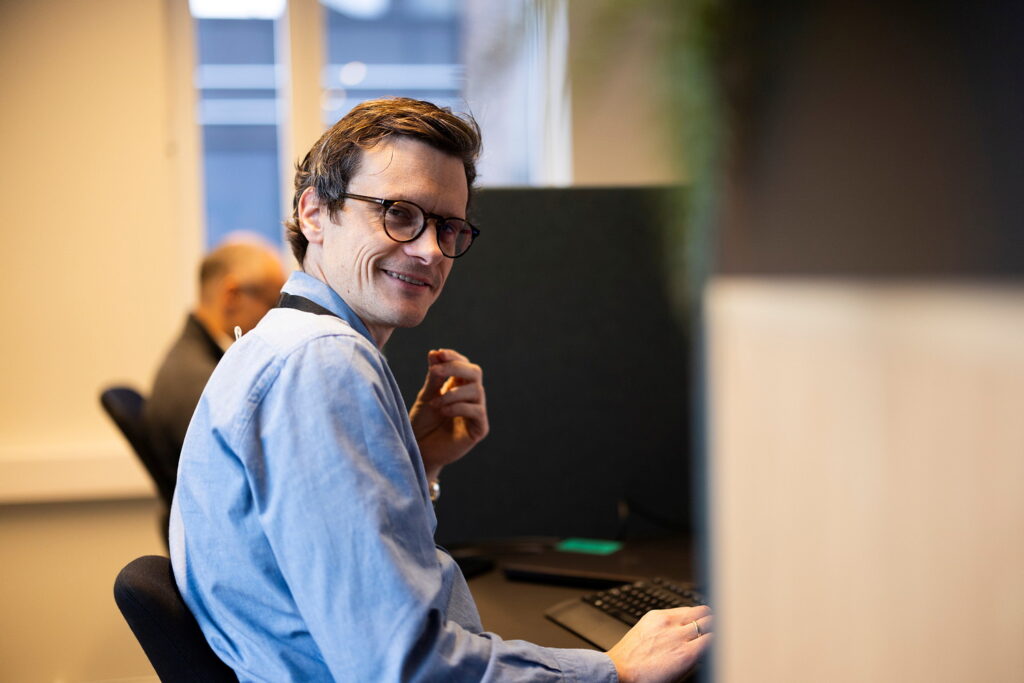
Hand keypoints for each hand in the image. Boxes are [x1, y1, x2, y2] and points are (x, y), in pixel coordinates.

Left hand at [408, 349, 488, 479]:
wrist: (419, 451)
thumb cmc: (422, 425)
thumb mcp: (426, 397)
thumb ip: (433, 378)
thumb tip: (435, 353)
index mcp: (458, 386)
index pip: (463, 364)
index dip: (453, 357)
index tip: (437, 354)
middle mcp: (470, 397)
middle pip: (475, 372)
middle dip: (455, 368)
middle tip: (436, 372)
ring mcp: (476, 413)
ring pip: (476, 390)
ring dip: (453, 393)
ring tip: (435, 403)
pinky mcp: (479, 429)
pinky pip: (477, 411)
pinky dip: (458, 407)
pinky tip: (443, 411)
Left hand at [605, 605, 712, 682]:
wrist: (621, 669)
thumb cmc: (647, 677)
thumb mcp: (679, 673)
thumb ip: (695, 658)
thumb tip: (705, 647)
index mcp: (687, 654)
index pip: (714, 636)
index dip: (718, 637)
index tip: (718, 637)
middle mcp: (678, 635)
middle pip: (708, 619)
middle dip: (713, 623)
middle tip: (713, 626)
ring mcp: (665, 622)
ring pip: (695, 610)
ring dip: (702, 615)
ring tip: (703, 619)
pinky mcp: (654, 614)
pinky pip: (677, 608)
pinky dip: (685, 613)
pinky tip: (684, 618)